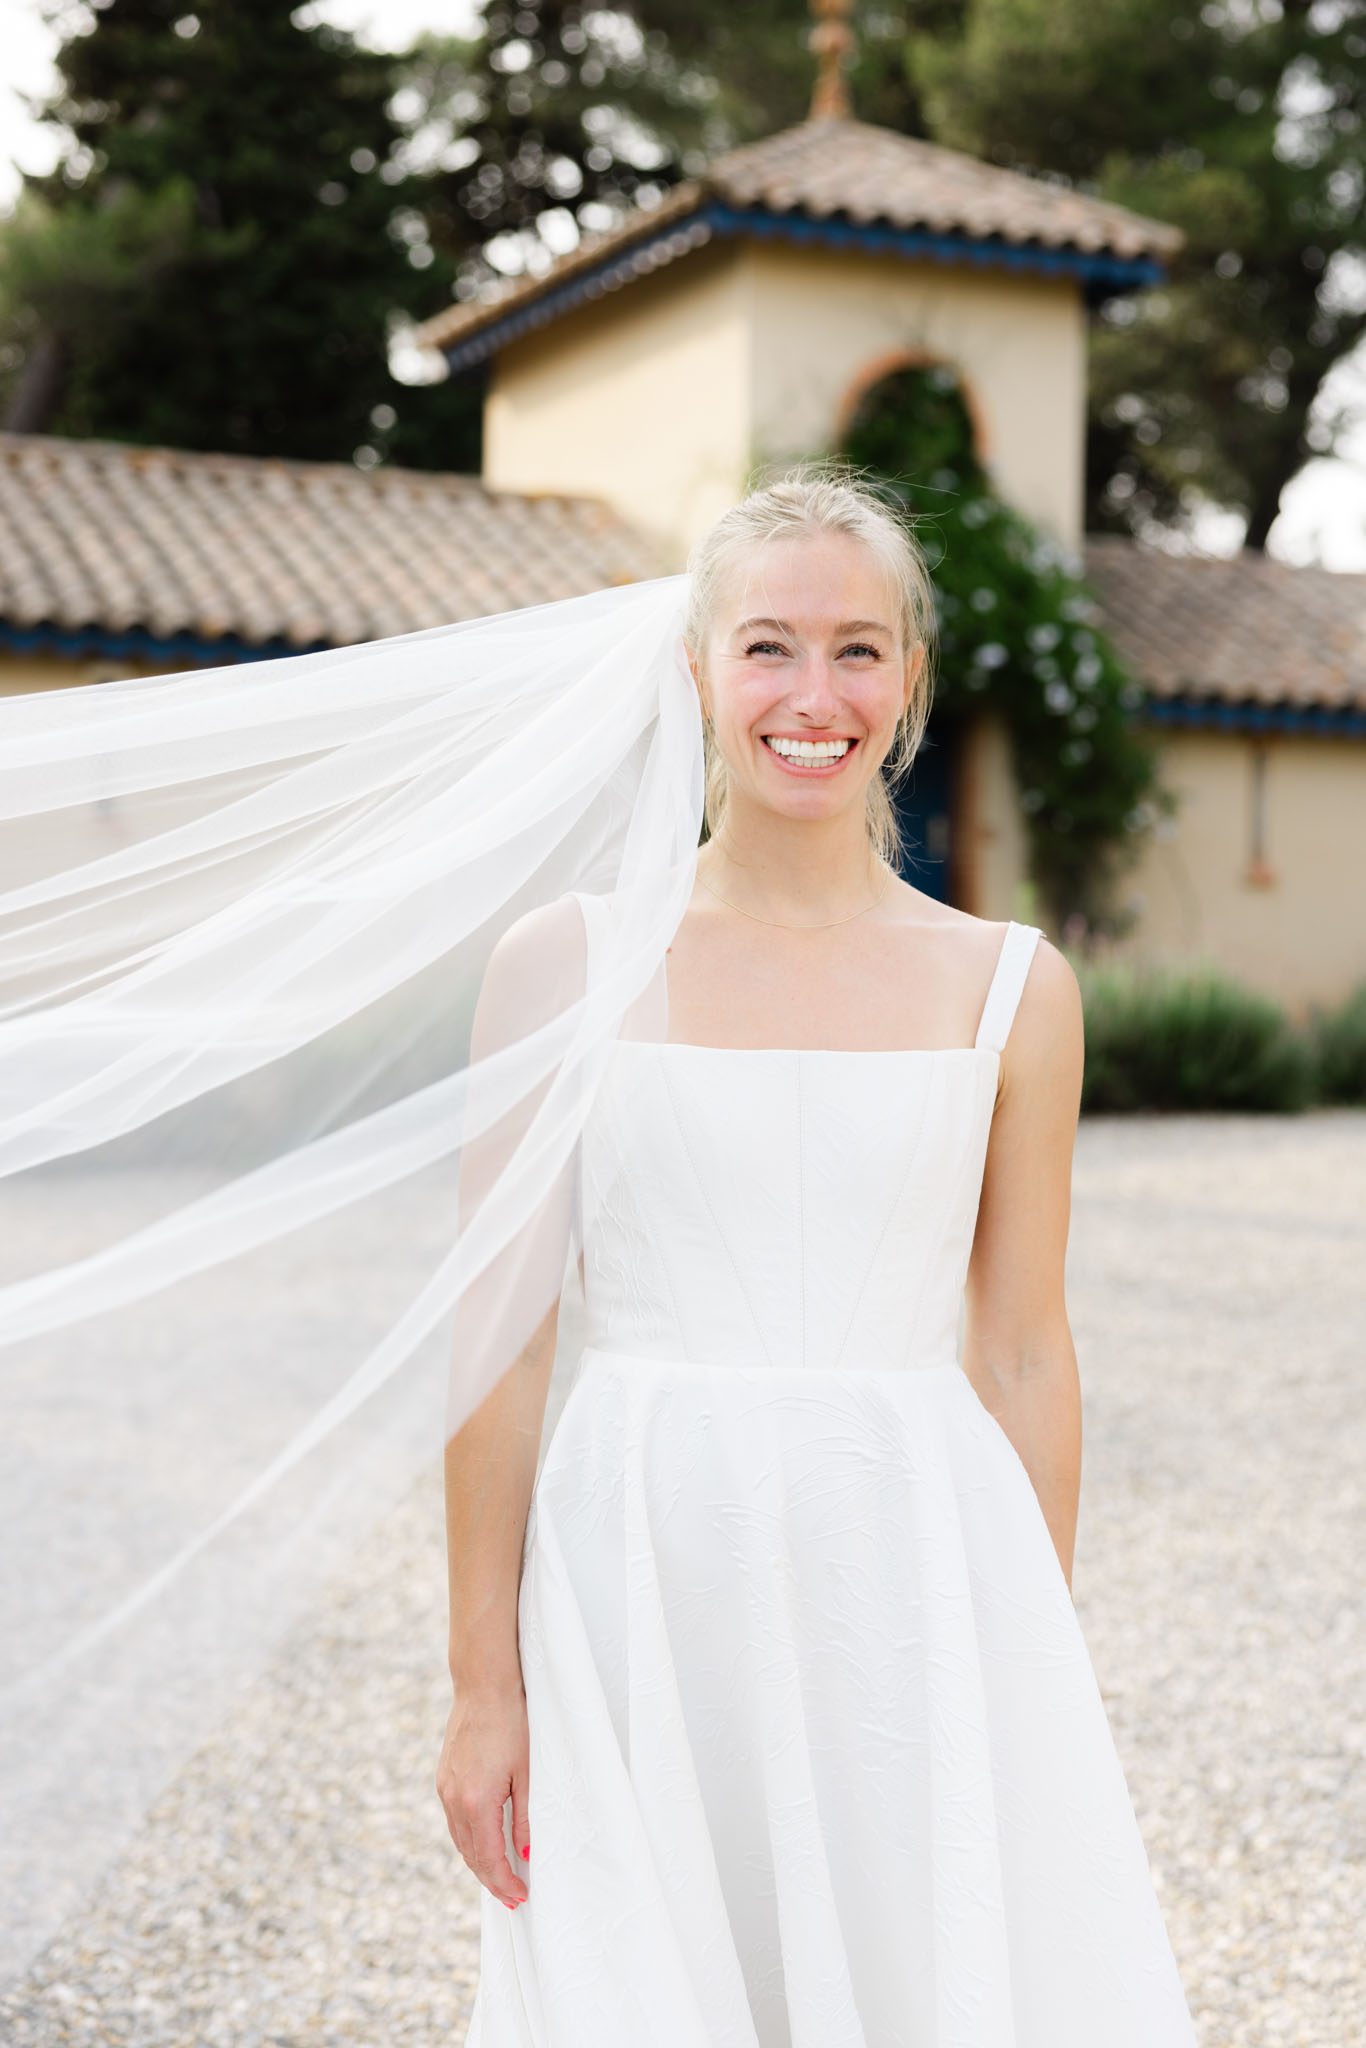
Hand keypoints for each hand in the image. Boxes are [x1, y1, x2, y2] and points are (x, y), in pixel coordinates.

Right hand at [436, 1681, 530, 1907]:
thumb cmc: (512, 1724)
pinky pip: (454, 1821)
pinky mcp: (444, 1778)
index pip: (488, 1859)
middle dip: (491, 1881)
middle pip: (470, 1856)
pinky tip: (485, 1843)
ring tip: (500, 1877)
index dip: (504, 1883)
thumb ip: (525, 1818)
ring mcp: (445, 1788)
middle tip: (513, 1898)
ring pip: (459, 1840)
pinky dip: (469, 1840)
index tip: (521, 1897)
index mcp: (476, 1802)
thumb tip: (525, 1855)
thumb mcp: (527, 1773)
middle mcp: (454, 1800)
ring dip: (479, 1862)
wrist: (483, 1686)